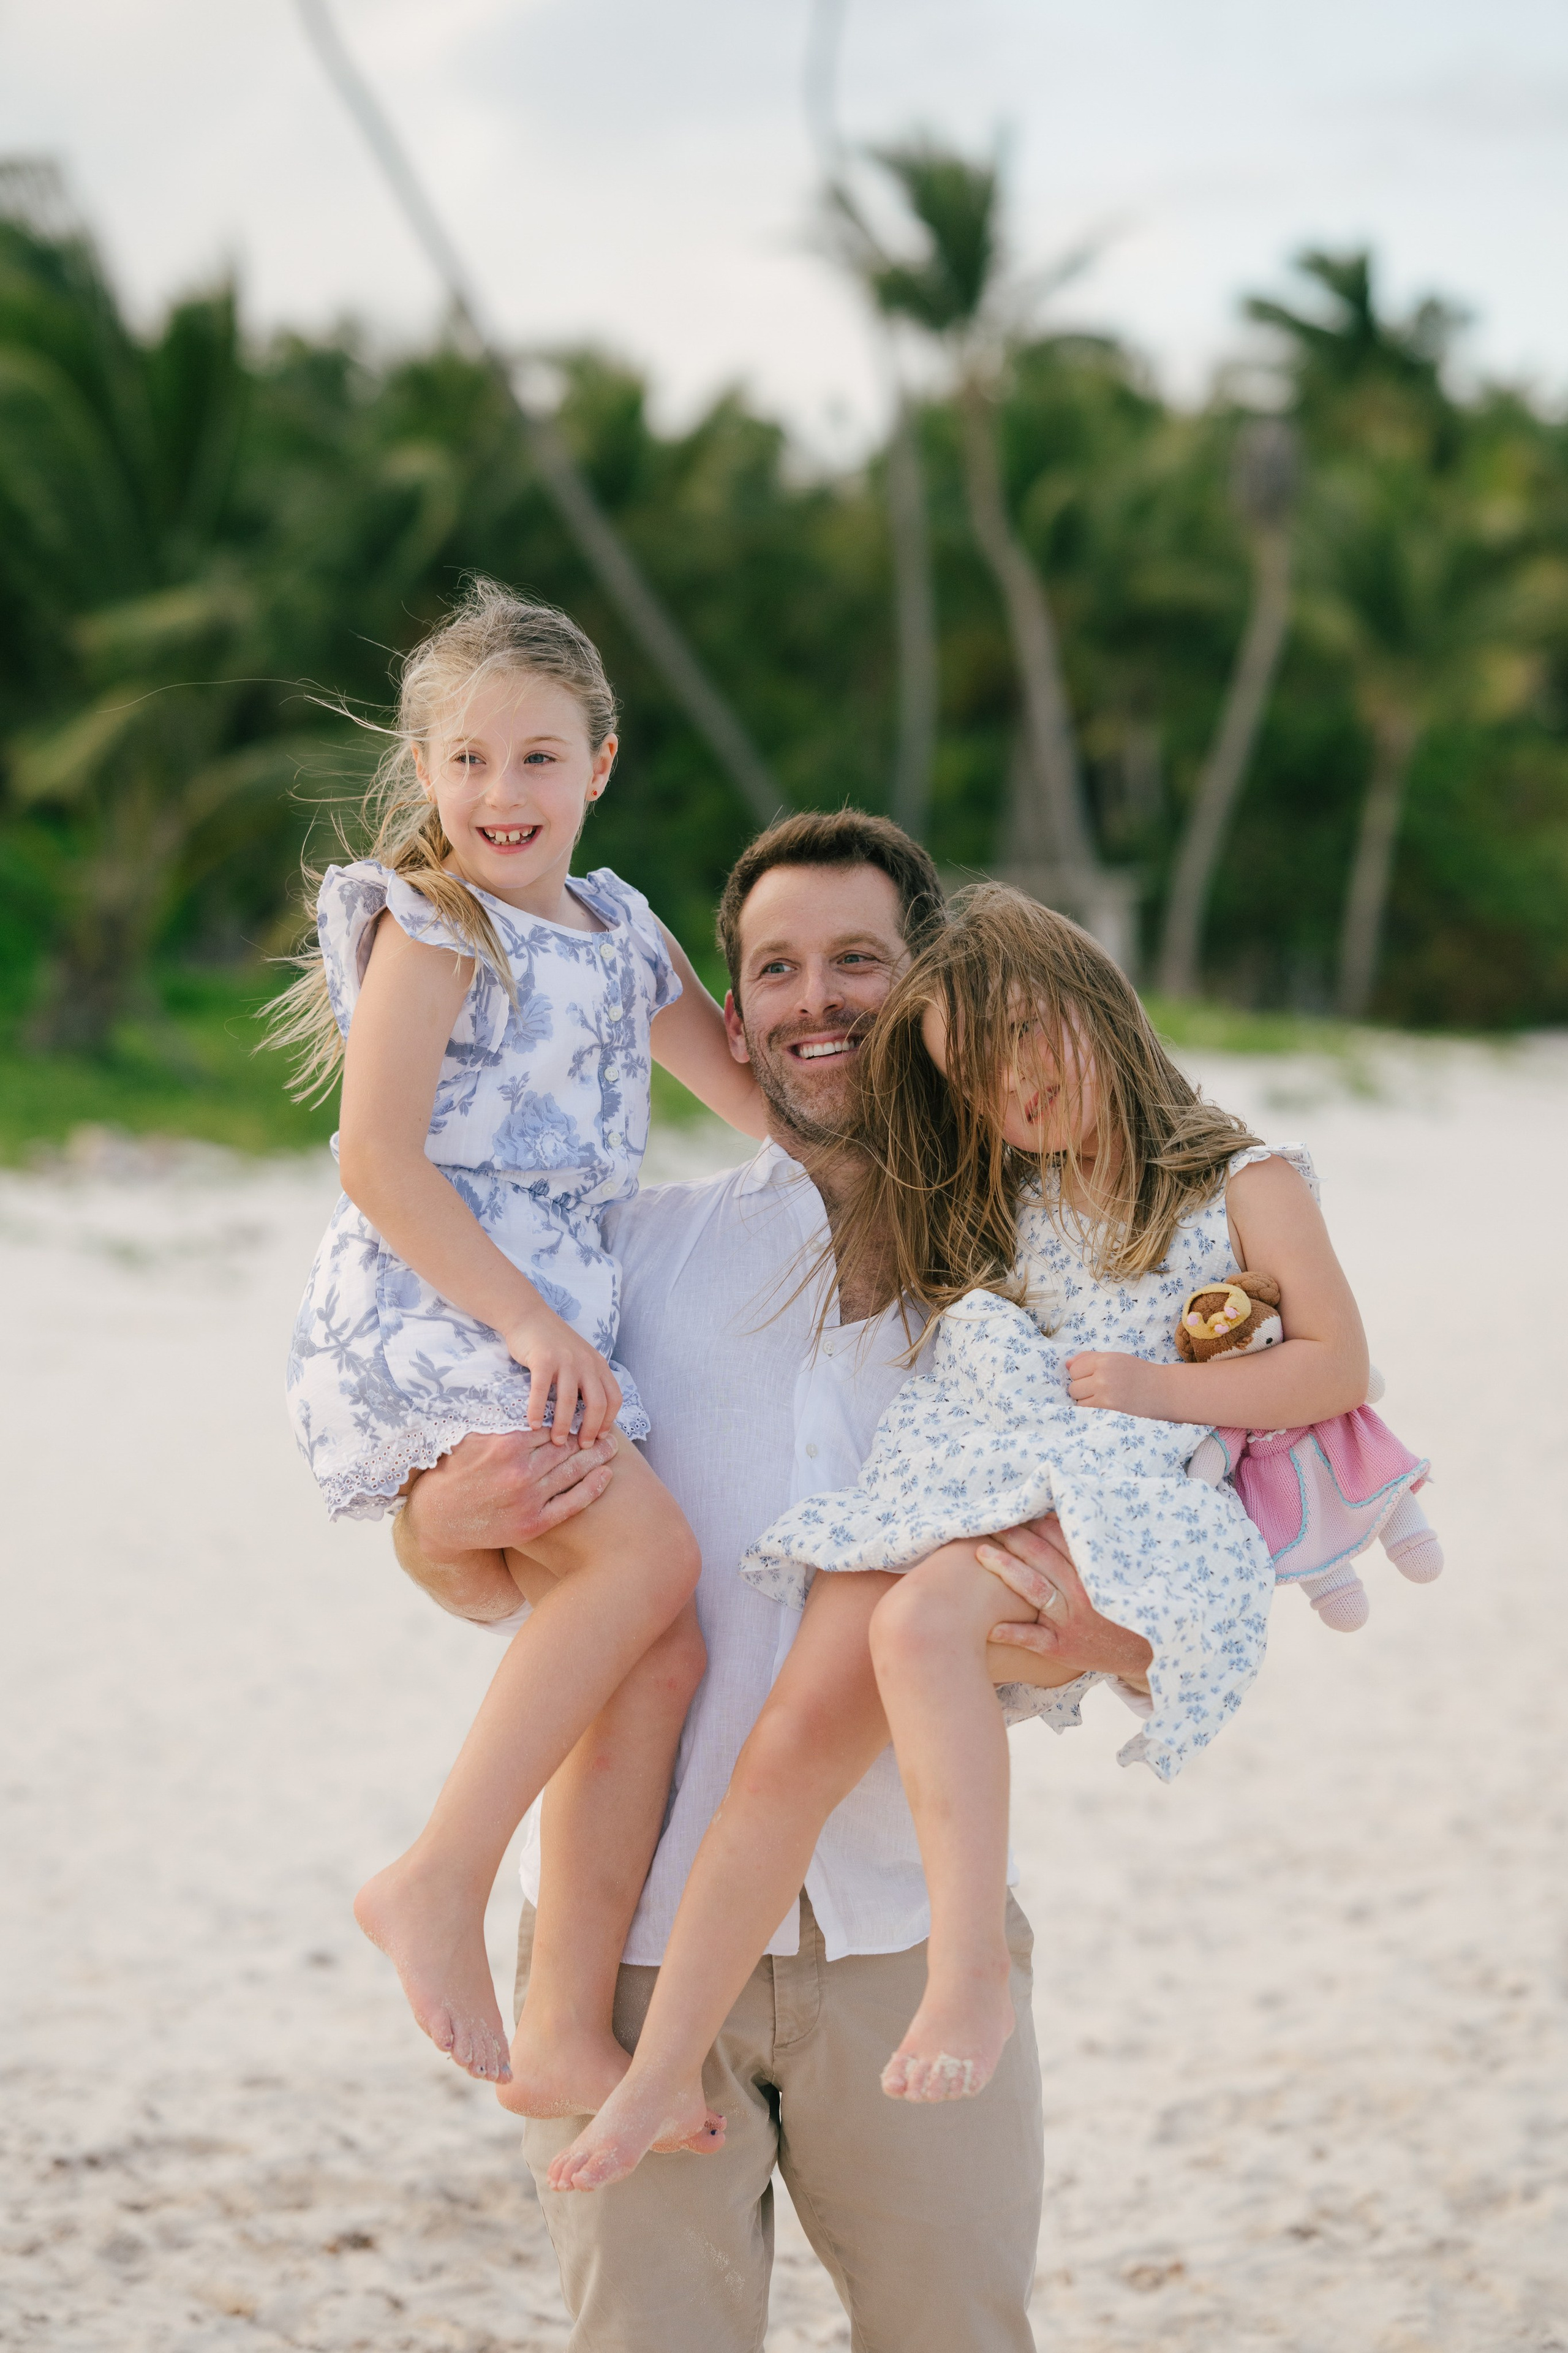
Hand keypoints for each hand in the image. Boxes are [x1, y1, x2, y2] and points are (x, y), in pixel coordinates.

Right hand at [404, 1426, 618, 1567]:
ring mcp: (529, 1500)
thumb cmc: (453, 1474)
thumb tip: (523, 1397)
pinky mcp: (534, 1524)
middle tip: (607, 1428)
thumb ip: (498, 1421)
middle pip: (565, 1447)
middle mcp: (520, 1472)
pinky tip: (605, 1475)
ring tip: (610, 1446)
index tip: (583, 1411)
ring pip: (572, 1472)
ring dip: (596, 1458)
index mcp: (505, 1445)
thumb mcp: (470, 1440)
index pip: (548, 1426)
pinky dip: (592, 1488)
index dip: (568, 1418)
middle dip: (588, 1435)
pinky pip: (571, 1504)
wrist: (437, 1520)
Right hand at [503, 1300, 623, 1444]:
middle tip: (581, 1446)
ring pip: (569, 1401)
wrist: (529, 1317)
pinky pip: (542, 1391)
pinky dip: (538, 1411)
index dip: (609, 1421)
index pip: (614, 1398)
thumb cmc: (554, 1344)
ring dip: (564, 1425)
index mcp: (599, 1364)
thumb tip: (591, 1418)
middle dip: (591, 1429)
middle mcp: (587, 1362)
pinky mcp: (543, 1359)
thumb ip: (587, 1382)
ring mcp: (566, 1360)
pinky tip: (534, 1425)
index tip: (599, 1438)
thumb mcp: (580, 1359)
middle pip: (597, 1403)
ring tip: (557, 1442)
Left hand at [976, 1516, 1153, 1682]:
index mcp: (1092, 1569)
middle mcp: (1082, 1592)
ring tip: (981, 1554)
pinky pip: (1032, 1638)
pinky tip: (990, 1626)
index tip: (1012, 1511)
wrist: (1143, 1653)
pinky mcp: (1061, 1648)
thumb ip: (1083, 1546)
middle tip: (986, 1523)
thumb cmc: (1117, 1605)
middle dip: (1012, 1537)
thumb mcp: (1110, 1572)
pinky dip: (1012, 1632)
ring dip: (1005, 1569)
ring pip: (1034, 1588)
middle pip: (1040, 1556)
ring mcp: (1070, 1620)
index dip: (1031, 1521)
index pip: (1057, 1535)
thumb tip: (1051, 1514)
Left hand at [1064, 1349, 1167, 1416]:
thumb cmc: (1141, 1375)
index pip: (1074, 1368)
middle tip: (1100, 1391)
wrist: (1166, 1392)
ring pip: (1078, 1400)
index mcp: (1106, 1359)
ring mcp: (1106, 1393)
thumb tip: (1066, 1364)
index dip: (1081, 1375)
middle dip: (1082, 1390)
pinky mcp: (1109, 1409)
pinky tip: (1106, 1408)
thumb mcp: (1117, 1359)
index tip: (1092, 1379)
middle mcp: (1104, 1374)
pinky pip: (1086, 1411)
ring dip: (1087, 1402)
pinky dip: (1092, 1411)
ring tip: (1105, 1400)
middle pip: (1073, 1386)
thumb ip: (1091, 1359)